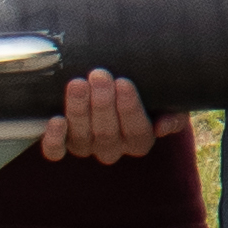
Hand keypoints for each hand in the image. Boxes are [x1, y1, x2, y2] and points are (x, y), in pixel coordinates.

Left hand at [39, 69, 171, 162]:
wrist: (117, 86)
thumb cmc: (145, 91)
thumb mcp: (168, 100)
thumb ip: (174, 114)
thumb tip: (163, 127)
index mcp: (140, 141)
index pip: (137, 131)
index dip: (129, 108)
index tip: (124, 82)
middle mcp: (112, 149)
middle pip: (107, 134)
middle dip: (102, 103)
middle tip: (99, 75)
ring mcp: (86, 147)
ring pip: (82, 138)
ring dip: (79, 110)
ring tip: (78, 83)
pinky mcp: (62, 144)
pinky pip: (55, 151)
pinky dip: (54, 139)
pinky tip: (56, 120)